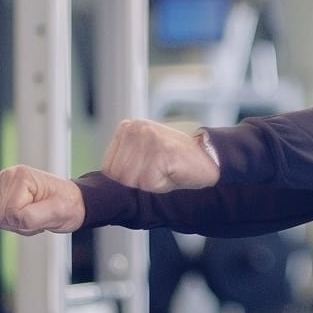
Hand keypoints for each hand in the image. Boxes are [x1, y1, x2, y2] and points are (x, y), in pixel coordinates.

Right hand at [0, 165, 85, 235]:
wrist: (74, 202)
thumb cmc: (69, 204)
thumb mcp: (57, 212)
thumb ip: (32, 216)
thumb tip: (13, 217)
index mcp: (21, 176)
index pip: (11, 211)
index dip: (27, 219)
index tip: (45, 212)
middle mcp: (9, 177)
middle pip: (1, 216)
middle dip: (22, 222)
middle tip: (42, 215)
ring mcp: (6, 186)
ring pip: (0, 219)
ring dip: (21, 224)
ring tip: (38, 214)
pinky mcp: (5, 195)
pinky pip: (3, 220)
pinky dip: (18, 223)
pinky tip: (31, 214)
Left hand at [101, 118, 220, 192]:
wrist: (210, 160)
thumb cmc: (176, 164)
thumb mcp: (144, 157)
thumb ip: (124, 162)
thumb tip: (103, 185)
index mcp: (127, 128)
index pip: (109, 168)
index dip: (128, 180)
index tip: (151, 171)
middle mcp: (134, 128)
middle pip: (119, 176)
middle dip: (140, 182)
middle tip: (161, 171)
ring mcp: (147, 137)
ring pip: (133, 181)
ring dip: (152, 184)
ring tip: (168, 170)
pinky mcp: (160, 150)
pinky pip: (149, 183)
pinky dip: (163, 185)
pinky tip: (174, 172)